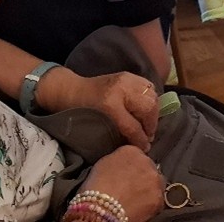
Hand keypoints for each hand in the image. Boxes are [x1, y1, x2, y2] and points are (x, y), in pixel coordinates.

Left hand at [39, 69, 159, 150]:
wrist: (70, 90)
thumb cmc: (78, 112)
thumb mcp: (94, 128)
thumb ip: (116, 135)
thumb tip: (136, 146)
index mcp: (110, 104)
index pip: (133, 125)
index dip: (141, 140)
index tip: (145, 149)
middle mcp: (122, 88)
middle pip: (148, 107)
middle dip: (151, 125)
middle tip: (148, 137)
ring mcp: (127, 79)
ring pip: (152, 96)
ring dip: (153, 113)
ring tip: (148, 125)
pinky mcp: (129, 75)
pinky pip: (149, 87)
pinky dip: (151, 99)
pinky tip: (146, 110)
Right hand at [82, 146, 165, 220]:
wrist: (101, 208)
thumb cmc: (96, 187)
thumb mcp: (103, 164)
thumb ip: (117, 159)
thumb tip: (122, 165)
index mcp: (132, 151)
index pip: (137, 155)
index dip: (133, 167)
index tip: (128, 176)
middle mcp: (147, 161)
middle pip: (149, 168)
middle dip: (143, 177)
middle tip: (132, 189)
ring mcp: (155, 179)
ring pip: (156, 184)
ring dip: (149, 189)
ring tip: (136, 200)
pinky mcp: (159, 198)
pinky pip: (158, 200)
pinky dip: (151, 205)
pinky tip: (140, 209)